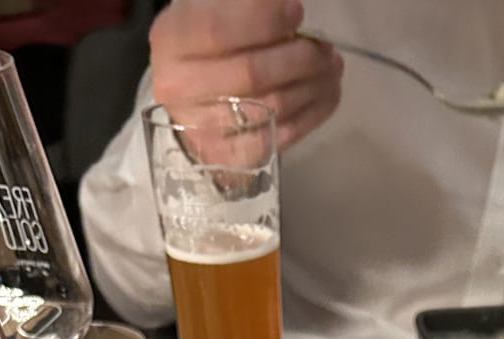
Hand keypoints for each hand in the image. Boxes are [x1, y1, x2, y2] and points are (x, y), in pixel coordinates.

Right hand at [150, 0, 342, 150]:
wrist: (193, 96)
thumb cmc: (211, 43)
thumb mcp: (219, 9)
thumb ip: (249, 6)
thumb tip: (288, 10)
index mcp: (172, 38)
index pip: (218, 30)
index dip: (265, 20)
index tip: (297, 13)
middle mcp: (178, 87)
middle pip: (251, 73)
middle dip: (300, 57)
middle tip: (325, 48)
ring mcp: (201, 128)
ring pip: (271, 108)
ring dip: (313, 86)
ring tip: (331, 68)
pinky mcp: (226, 158)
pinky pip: (277, 138)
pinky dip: (311, 115)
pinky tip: (326, 95)